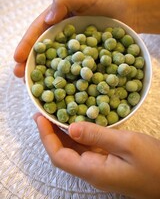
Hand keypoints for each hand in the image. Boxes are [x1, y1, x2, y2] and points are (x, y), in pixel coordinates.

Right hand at [13, 0, 131, 77]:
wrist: (129, 14)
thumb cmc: (106, 1)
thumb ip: (65, 1)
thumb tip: (48, 19)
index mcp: (57, 21)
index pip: (38, 32)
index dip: (27, 44)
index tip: (17, 58)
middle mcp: (63, 39)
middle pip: (44, 51)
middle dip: (31, 64)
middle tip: (20, 77)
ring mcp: (75, 52)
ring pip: (57, 64)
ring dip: (46, 76)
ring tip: (36, 88)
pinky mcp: (87, 61)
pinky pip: (76, 70)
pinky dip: (68, 80)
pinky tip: (62, 91)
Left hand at [33, 114, 159, 198]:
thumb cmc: (154, 163)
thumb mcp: (127, 144)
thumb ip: (98, 136)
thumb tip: (71, 127)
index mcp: (93, 171)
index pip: (59, 156)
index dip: (46, 137)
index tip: (40, 118)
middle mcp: (92, 171)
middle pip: (63, 154)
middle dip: (50, 134)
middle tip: (43, 113)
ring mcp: (99, 168)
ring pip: (73, 151)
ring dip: (62, 134)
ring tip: (55, 115)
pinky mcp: (106, 162)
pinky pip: (86, 148)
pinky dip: (78, 135)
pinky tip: (77, 123)